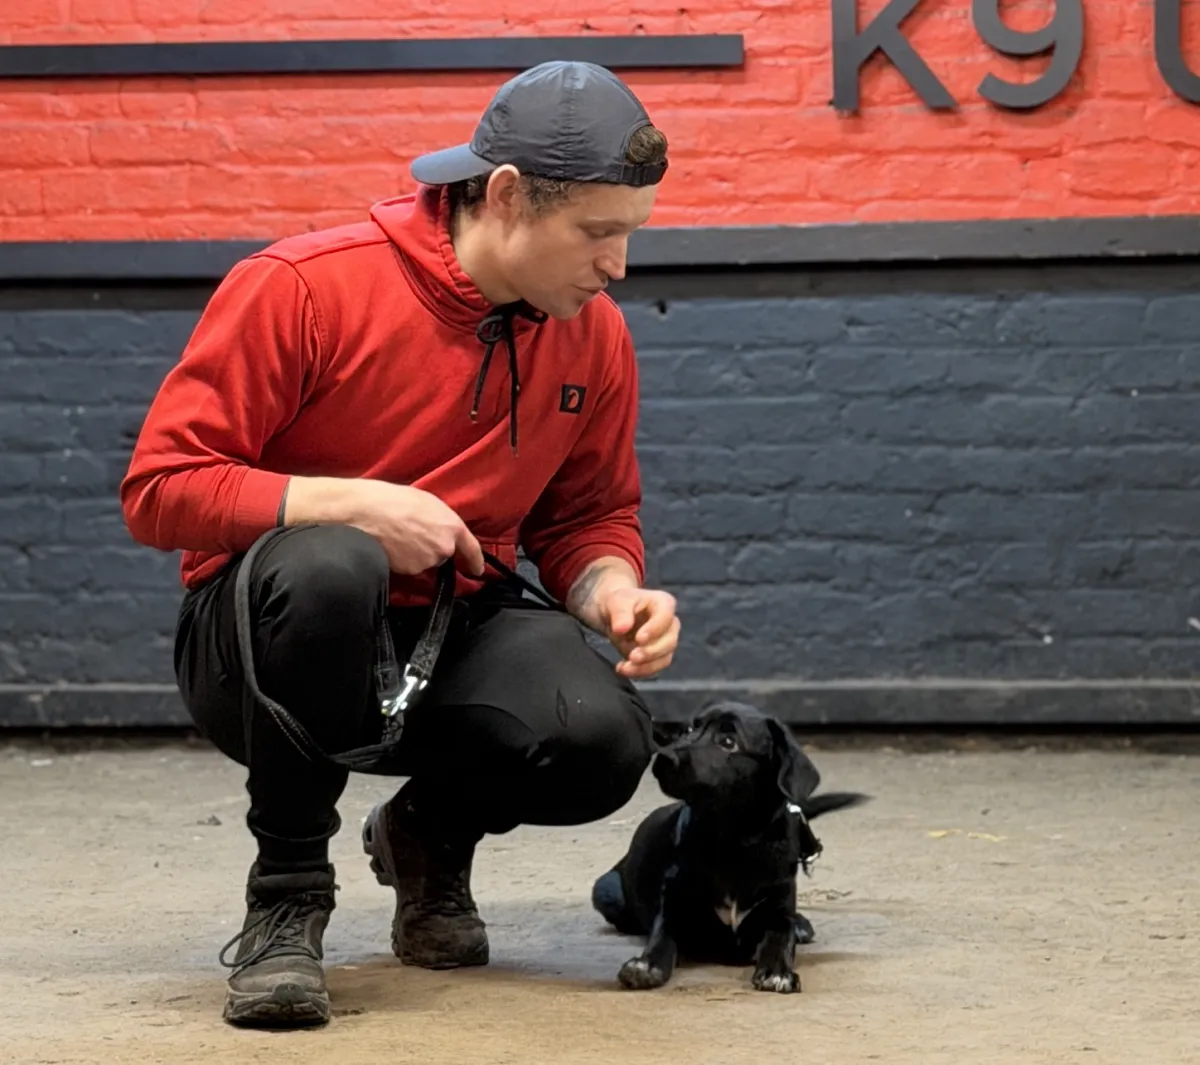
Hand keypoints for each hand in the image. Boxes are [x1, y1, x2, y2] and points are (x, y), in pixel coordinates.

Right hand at [284, 476, 483, 576]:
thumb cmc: (391, 500)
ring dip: (415, 554)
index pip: (472, 550)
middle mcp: (443, 547)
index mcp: (452, 526)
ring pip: (424, 563)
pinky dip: (401, 561)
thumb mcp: (425, 501)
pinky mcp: (407, 572)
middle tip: (412, 533)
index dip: (475, 561)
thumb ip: (441, 521)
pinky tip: (389, 546)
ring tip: (396, 536)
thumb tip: (442, 531)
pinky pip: (408, 568)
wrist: (363, 513)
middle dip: (432, 548)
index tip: (477, 570)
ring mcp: (425, 562)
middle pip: (443, 555)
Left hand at [598, 586, 679, 679]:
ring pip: (665, 658)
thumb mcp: (615, 601)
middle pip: (670, 641)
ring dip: (646, 666)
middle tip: (632, 657)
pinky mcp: (658, 656)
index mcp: (663, 603)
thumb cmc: (618, 602)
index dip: (655, 629)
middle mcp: (670, 623)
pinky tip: (624, 669)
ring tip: (625, 667)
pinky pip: (655, 667)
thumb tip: (621, 629)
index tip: (639, 638)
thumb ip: (620, 612)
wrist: (612, 614)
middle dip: (651, 652)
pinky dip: (640, 671)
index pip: (666, 616)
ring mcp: (666, 641)